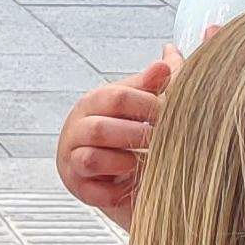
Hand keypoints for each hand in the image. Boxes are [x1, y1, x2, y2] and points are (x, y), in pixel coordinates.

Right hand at [55, 48, 180, 230]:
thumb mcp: (141, 101)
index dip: (148, 106)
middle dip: (136, 137)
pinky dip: (116, 191)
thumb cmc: (127, 128)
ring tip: (143, 164)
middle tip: (161, 143)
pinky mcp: (78, 187)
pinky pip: (93, 191)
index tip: (172, 115)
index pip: (116, 97)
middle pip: (100, 128)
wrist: (112, 168)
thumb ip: (155, 81)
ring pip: (90, 159)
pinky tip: (132, 185)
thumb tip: (170, 52)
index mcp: (94, 102)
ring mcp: (72, 159)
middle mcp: (77, 128)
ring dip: (124, 163)